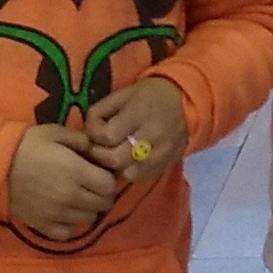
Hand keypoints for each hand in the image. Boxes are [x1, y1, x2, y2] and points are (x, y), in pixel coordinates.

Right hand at [5, 122, 120, 238]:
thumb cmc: (26, 145)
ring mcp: (57, 214)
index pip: (109, 185)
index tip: (101, 174)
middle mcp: (71, 196)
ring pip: (88, 219)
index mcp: (76, 171)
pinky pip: (67, 233)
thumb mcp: (55, 132)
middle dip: (102, 194)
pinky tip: (64, 213)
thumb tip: (95, 149)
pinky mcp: (43, 225)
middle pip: (103, 204)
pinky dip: (70, 225)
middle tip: (92, 187)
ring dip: (87, 209)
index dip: (109, 179)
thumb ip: (80, 140)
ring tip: (78, 199)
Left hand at [83, 77, 184, 195]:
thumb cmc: (149, 95)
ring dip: (116, 167)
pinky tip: (129, 161)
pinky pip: (141, 177)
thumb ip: (100, 112)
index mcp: (139, 112)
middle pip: (116, 159)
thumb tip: (87, 133)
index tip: (96, 131)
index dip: (95, 136)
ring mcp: (162, 152)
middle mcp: (152, 134)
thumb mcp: (121, 94)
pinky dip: (130, 172)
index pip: (108, 136)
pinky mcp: (166, 164)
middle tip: (100, 148)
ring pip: (127, 173)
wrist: (186, 101)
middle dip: (101, 155)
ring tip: (114, 155)